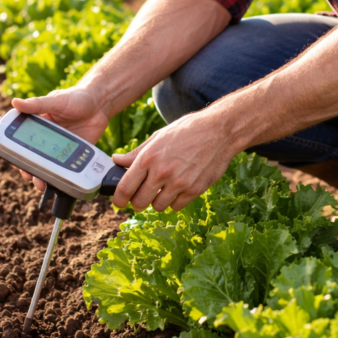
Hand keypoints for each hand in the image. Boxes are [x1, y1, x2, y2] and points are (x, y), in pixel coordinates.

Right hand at [11, 88, 109, 191]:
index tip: (13, 162)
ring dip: (42, 177)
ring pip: (47, 166)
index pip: (22, 141)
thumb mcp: (56, 100)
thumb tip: (15, 103)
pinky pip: (65, 168)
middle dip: (28, 169)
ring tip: (41, 184)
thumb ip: (37, 104)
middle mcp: (46, 139)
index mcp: (37, 124)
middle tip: (29, 176)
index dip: (15, 153)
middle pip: (32, 157)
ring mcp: (59, 148)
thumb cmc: (76, 98)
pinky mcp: (73, 154)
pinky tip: (59, 184)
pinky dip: (61, 178)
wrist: (100, 104)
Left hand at [111, 109, 237, 212]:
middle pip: (139, 203)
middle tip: (142, 196)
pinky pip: (176, 206)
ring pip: (158, 207)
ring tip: (163, 188)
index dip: (119, 200)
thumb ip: (137, 153)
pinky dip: (175, 201)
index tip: (119, 202)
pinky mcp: (194, 190)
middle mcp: (162, 172)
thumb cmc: (187, 130)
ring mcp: (179, 183)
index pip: (125, 188)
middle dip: (138, 202)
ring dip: (157, 201)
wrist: (219, 131)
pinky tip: (178, 188)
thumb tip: (117, 160)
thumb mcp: (158, 137)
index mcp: (148, 158)